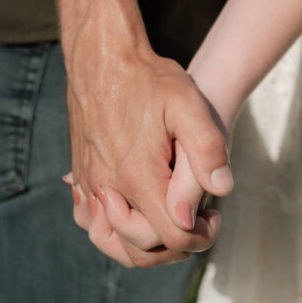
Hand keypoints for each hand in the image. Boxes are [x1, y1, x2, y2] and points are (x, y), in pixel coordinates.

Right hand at [38, 0, 232, 265]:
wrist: (102, 53)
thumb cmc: (148, 76)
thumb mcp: (188, 103)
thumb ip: (207, 149)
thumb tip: (220, 191)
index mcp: (139, 177)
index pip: (172, 237)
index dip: (201, 237)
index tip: (215, 217)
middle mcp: (108, 186)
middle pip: (139, 249)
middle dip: (174, 246)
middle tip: (198, 221)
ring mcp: (89, 181)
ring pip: (108, 239)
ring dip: (140, 243)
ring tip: (167, 221)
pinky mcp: (80, 171)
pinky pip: (88, 217)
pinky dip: (110, 227)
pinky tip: (131, 210)